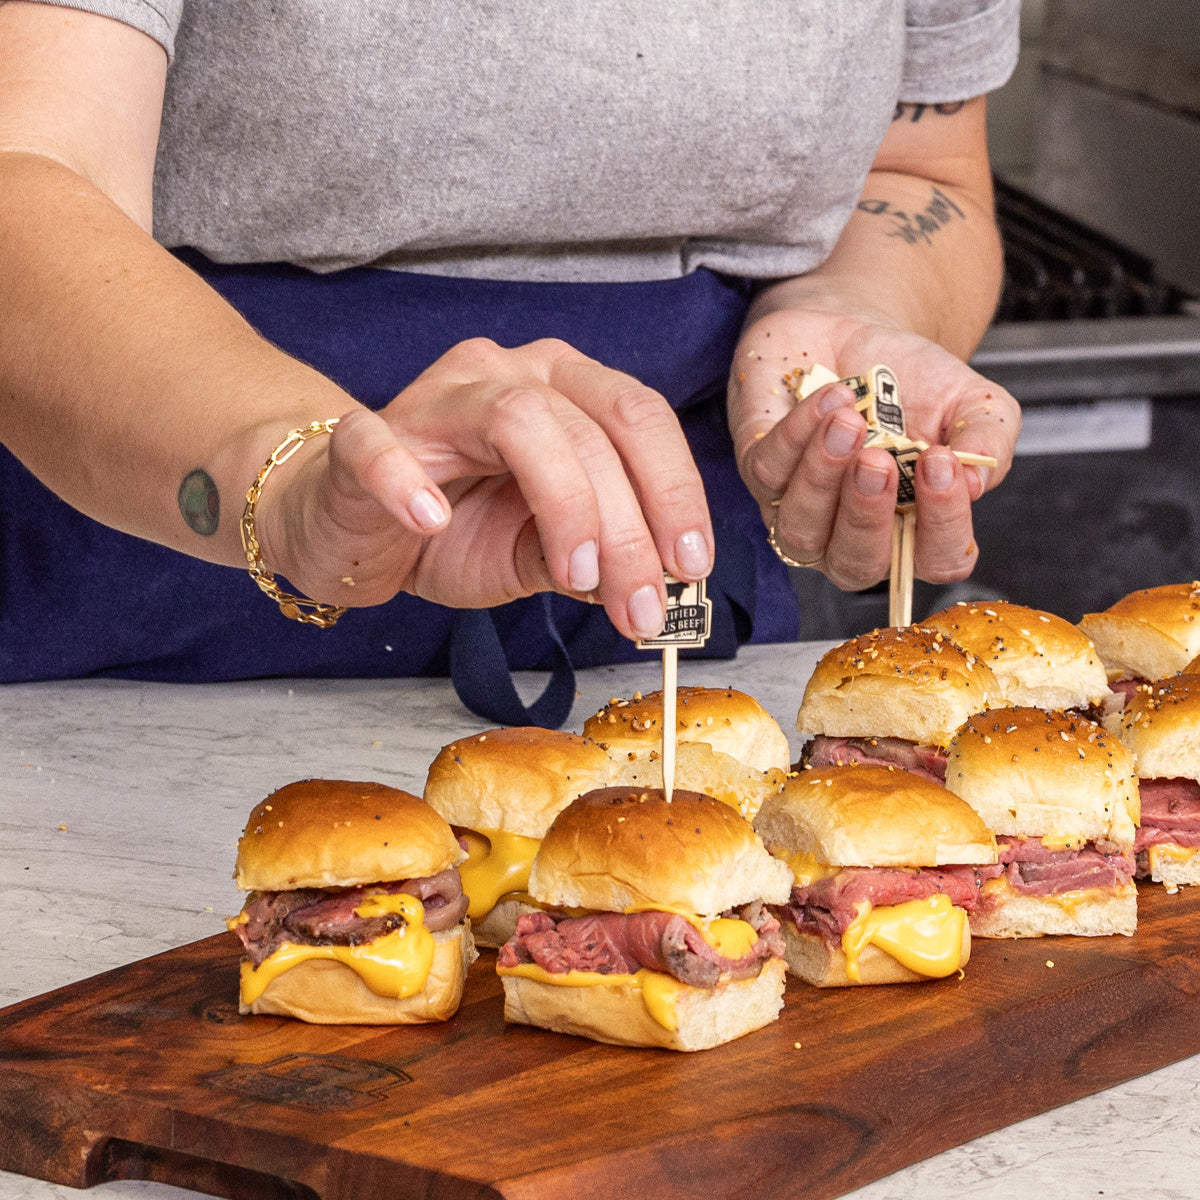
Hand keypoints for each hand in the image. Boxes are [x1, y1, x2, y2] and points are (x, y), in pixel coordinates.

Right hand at [256, 337, 713, 640]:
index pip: (639, 418)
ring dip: (564, 503)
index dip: (676, 490)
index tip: (691, 565)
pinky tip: (433, 523)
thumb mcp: (535, 553)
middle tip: (640, 607)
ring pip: (518, 421)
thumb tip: (656, 583)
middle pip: (593, 426)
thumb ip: (590, 559)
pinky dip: (409, 481)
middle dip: (630, 525)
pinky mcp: (362, 437)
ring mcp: (436, 398)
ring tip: (576, 576)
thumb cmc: (450, 530)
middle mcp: (508, 374)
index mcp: (563, 391)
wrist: (351, 527)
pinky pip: (380, 445)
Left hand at [728, 303, 1019, 591]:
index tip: (943, 464)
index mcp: (914, 528)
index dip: (943, 526)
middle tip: (878, 460)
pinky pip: (767, 473)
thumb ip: (988, 440)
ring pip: (801, 530)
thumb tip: (976, 482)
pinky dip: (796, 435)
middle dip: (866, 515)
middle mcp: (852, 534)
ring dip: (823, 478)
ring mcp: (800, 510)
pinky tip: (830, 397)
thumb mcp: (970, 399)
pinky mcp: (758, 473)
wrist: (854, 328)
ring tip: (848, 420)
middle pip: (856, 565)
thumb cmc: (913, 378)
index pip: (937, 560)